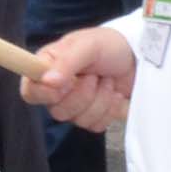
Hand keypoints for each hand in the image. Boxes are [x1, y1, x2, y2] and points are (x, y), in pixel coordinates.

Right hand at [20, 26, 138, 131]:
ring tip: (108, 81)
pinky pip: (95, 126)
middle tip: (95, 76)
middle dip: (82, 94)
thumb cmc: (109, 45)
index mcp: (49, 68)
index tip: (64, 85)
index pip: (30, 91)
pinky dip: (110, 110)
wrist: (140, 58)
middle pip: (57, 111)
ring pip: (78, 120)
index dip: (44, 94)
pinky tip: (115, 95)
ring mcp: (76, 106)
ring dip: (100, 100)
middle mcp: (58, 90)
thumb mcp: (87, 45)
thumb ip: (66, 62)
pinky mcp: (95, 117)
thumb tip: (47, 82)